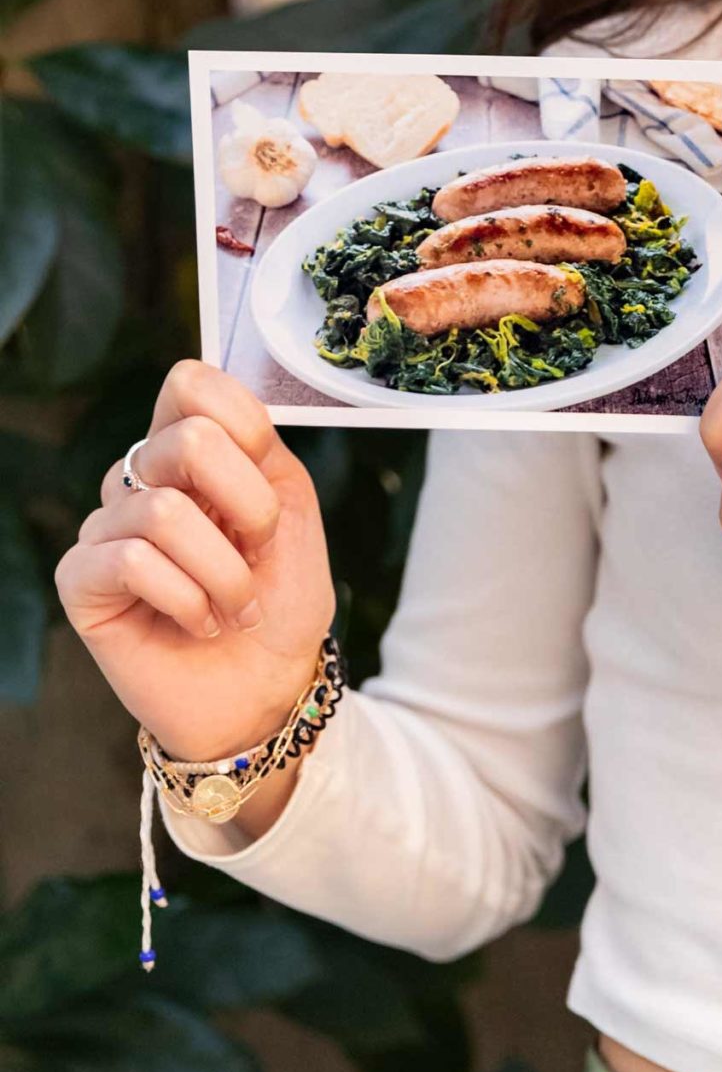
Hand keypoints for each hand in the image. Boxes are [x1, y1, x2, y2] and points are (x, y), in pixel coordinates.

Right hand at [54, 359, 336, 764]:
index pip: (188, 383)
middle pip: (187, 439)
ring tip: (234, 607)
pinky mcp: (81, 581)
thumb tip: (213, 414)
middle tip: (260, 556)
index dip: (242, 422)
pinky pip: (131, 561)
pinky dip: (186, 598)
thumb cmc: (281, 599)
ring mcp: (107, 528)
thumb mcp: (291, 513)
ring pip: (164, 511)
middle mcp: (141, 480)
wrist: (267, 688)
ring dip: (223, 572)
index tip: (270, 480)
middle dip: (249, 506)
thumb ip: (259, 453)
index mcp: (193, 452)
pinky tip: (198, 624)